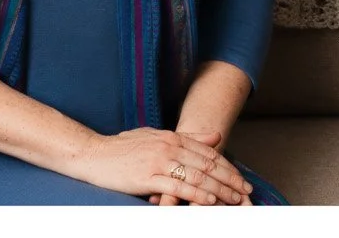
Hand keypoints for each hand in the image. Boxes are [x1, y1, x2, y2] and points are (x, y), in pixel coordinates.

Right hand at [71, 127, 251, 204]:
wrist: (92, 154)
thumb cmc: (121, 148)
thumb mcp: (154, 136)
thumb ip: (185, 137)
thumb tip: (214, 136)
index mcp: (171, 136)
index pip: (207, 152)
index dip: (227, 167)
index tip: (241, 180)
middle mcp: (168, 146)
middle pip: (207, 164)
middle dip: (230, 180)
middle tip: (246, 192)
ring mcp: (158, 161)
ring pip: (197, 176)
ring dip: (220, 190)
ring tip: (234, 200)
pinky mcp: (148, 177)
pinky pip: (179, 187)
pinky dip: (197, 195)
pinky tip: (210, 202)